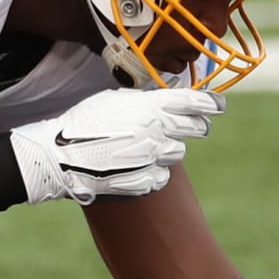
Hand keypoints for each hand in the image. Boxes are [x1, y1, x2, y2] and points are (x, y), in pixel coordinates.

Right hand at [9, 88, 223, 203]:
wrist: (59, 156)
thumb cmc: (82, 123)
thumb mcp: (113, 100)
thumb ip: (144, 100)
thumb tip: (167, 98)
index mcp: (149, 106)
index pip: (193, 101)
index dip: (210, 103)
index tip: (218, 105)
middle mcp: (156, 130)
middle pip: (195, 128)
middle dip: (197, 126)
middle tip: (196, 127)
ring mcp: (152, 157)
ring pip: (177, 153)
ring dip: (166, 149)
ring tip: (143, 147)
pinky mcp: (145, 180)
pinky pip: (161, 176)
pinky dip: (152, 171)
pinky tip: (133, 166)